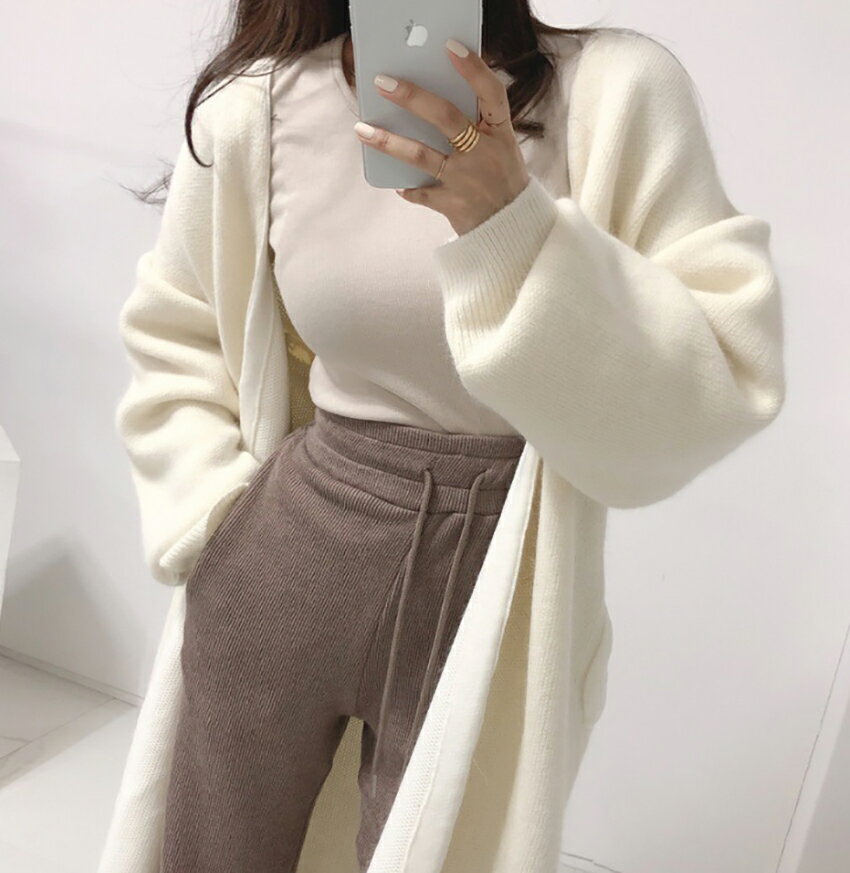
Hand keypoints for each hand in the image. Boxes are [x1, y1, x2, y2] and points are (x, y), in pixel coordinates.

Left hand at [353, 38, 530, 235]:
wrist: (514, 229)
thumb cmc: (503, 179)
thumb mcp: (502, 148)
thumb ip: (476, 126)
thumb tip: (429, 101)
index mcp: (501, 134)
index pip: (492, 94)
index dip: (474, 70)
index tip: (450, 47)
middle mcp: (484, 153)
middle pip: (446, 118)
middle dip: (413, 98)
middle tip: (383, 83)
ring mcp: (466, 180)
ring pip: (422, 155)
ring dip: (389, 142)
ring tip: (362, 129)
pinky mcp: (452, 204)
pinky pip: (422, 192)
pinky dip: (408, 188)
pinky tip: (396, 183)